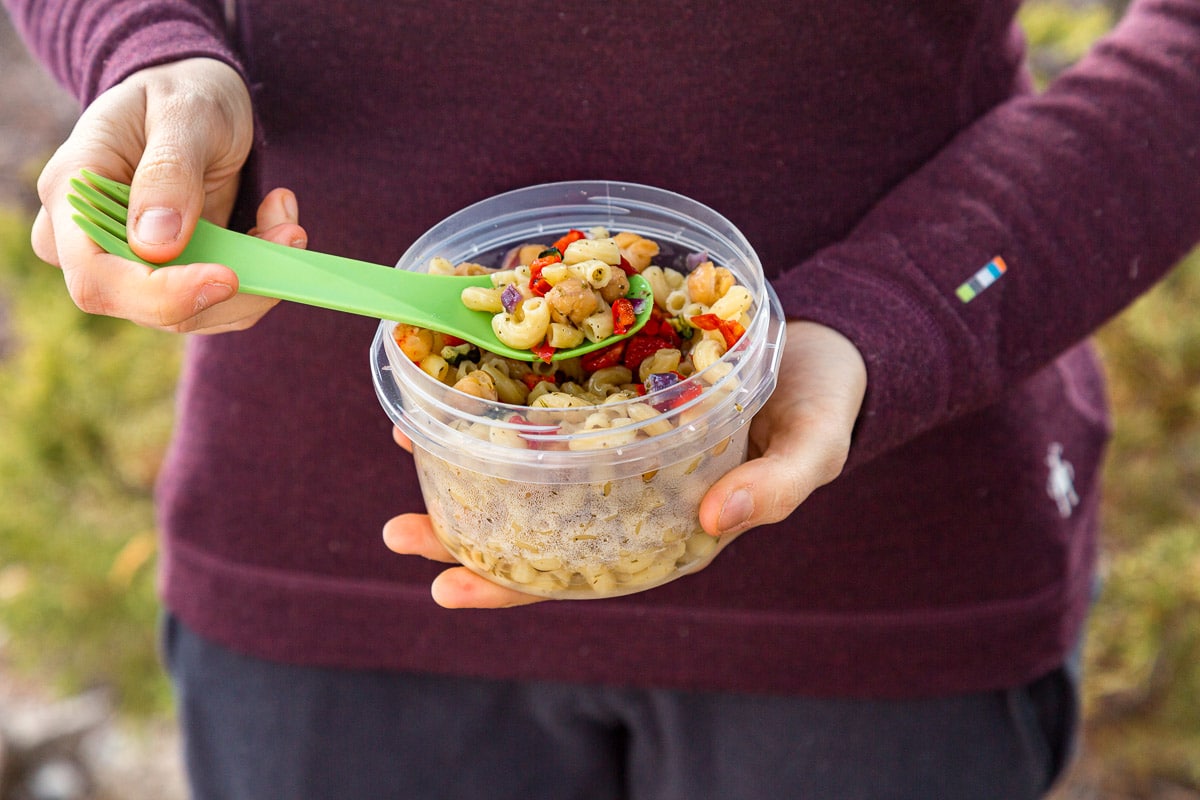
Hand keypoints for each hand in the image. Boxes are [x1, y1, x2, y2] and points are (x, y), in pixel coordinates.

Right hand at [30, 57, 284, 332]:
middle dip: (231, 287)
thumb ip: (168, 173)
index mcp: (74, 194)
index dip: (158, 294)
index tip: (227, 276)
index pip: (96, 277)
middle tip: (290, 233)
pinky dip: (262, 273)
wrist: (198, 97)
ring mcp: (132, 265)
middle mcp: (91, 240)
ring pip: (195, 313)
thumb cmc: (182, 93)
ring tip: (289, 220)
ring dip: (258, 279)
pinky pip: (221, 301)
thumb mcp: (183, 115)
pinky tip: (278, 224)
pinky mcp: (175, 275)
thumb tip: (154, 244)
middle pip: (148, 308)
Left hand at [383, 320, 867, 608]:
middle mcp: (627, 489)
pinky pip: (548, 391)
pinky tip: (460, 374)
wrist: (825, 341)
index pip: (578, 573)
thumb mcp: (813, 447)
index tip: (446, 589)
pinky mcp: (612, 382)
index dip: (511, 587)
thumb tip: (717, 518)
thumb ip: (775, 487)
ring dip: (465, 456)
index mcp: (666, 524)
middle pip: (532, 525)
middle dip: (463, 532)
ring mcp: (614, 436)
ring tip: (403, 442)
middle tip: (397, 532)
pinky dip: (503, 388)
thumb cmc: (822, 405)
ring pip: (528, 460)